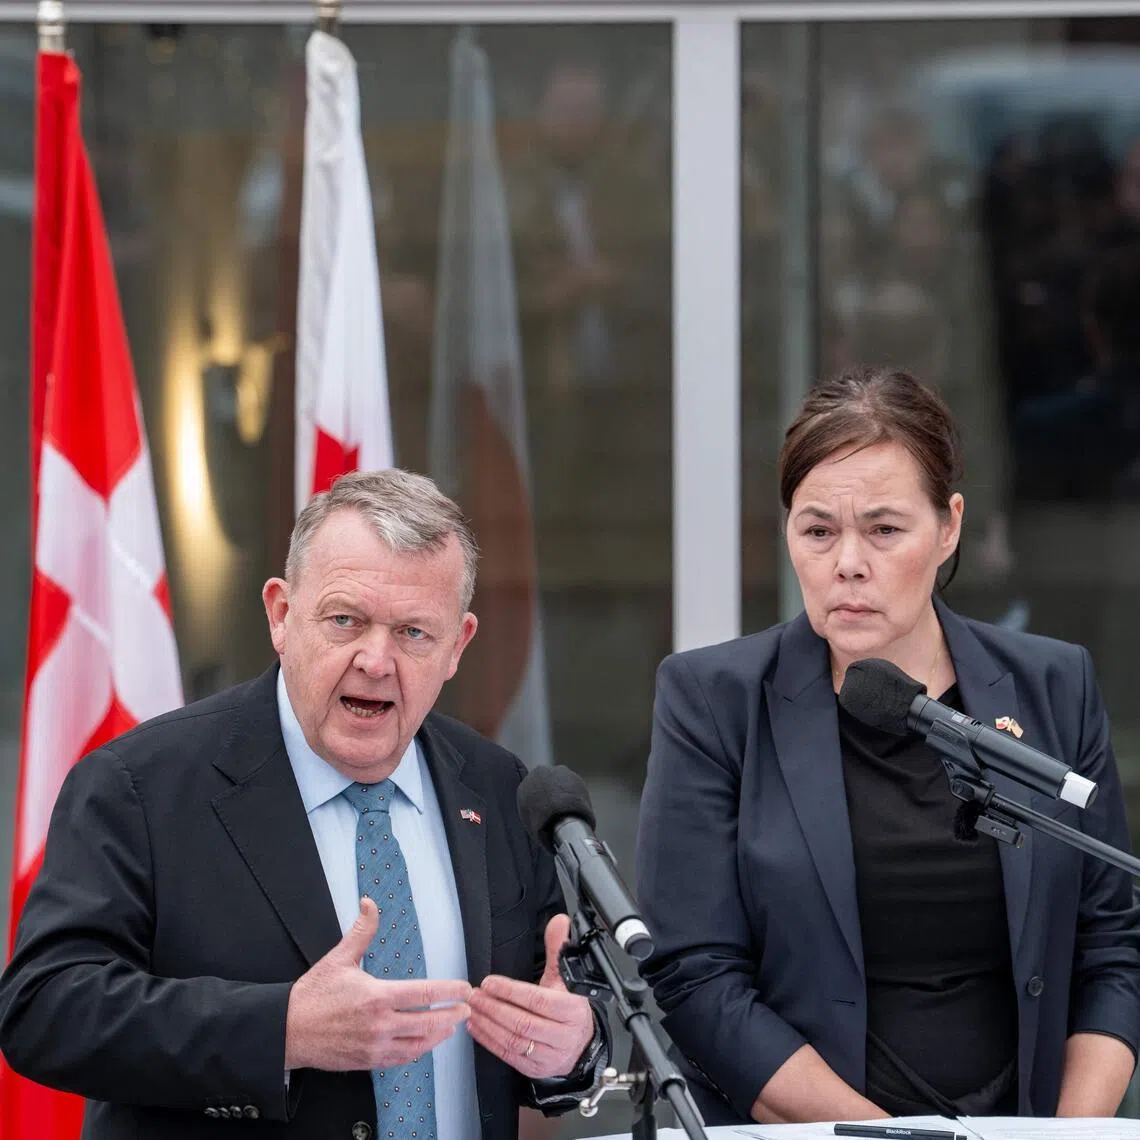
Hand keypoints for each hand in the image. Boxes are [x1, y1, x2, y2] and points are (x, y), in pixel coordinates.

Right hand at [284, 897, 471, 1071]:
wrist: (287, 1030)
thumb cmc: (312, 996)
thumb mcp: (338, 958)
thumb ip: (361, 930)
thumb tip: (369, 903)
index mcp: (377, 997)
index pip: (424, 993)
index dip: (449, 991)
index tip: (464, 989)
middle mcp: (380, 1024)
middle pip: (428, 1022)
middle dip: (452, 1016)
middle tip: (466, 1009)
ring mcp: (375, 1046)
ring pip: (418, 1044)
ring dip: (438, 1035)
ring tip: (451, 1026)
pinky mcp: (368, 1061)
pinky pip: (401, 1059)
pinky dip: (418, 1051)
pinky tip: (425, 1043)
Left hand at [468, 914, 594, 1079]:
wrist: (581, 1046)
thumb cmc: (569, 1009)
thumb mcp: (566, 979)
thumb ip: (558, 949)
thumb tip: (559, 922)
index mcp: (572, 1010)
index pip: (538, 1001)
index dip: (511, 991)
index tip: (489, 983)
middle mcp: (562, 1035)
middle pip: (523, 1022)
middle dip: (494, 1007)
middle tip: (474, 995)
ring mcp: (549, 1055)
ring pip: (514, 1040)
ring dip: (488, 1023)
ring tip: (472, 1008)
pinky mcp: (535, 1068)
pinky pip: (509, 1055)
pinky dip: (489, 1041)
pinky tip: (476, 1027)